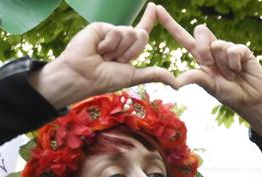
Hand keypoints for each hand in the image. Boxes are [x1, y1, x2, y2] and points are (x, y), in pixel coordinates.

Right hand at [29, 4, 173, 107]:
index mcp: (128, 49)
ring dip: (120, 49)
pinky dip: (110, 44)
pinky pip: (117, 31)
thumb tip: (177, 84)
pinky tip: (97, 49)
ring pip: (130, 32)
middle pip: (142, 34)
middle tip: (116, 60)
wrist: (83, 76)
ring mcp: (110, 32)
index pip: (143, 30)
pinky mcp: (100, 27)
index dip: (149, 18)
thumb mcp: (134, 76)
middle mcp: (120, 39)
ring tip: (105, 56)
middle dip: (133, 51)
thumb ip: (154, 74)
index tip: (154, 6)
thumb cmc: (105, 79)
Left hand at [154, 6, 261, 137]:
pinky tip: (240, 70)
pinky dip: (235, 63)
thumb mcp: (210, 87)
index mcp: (200, 57)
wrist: (251, 101)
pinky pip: (233, 50)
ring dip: (223, 64)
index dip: (170, 23)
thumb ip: (196, 78)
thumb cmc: (230, 95)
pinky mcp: (242, 50)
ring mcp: (228, 48)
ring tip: (232, 74)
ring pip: (217, 44)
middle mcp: (213, 49)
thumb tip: (176, 82)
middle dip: (203, 48)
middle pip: (200, 31)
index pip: (183, 37)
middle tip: (212, 66)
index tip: (157, 9)